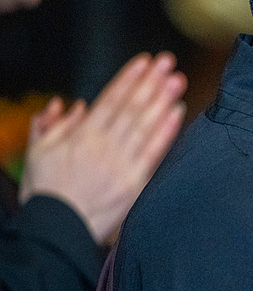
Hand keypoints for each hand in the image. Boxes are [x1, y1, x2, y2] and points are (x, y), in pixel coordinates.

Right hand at [19, 51, 186, 243]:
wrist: (55, 229)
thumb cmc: (46, 192)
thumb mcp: (37, 153)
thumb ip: (52, 125)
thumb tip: (69, 104)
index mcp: (81, 136)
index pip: (110, 99)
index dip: (128, 78)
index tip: (144, 61)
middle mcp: (103, 145)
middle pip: (131, 107)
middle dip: (150, 82)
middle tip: (167, 61)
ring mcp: (121, 163)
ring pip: (145, 125)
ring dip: (162, 99)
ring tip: (177, 80)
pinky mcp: (134, 182)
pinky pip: (153, 152)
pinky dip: (166, 131)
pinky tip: (177, 112)